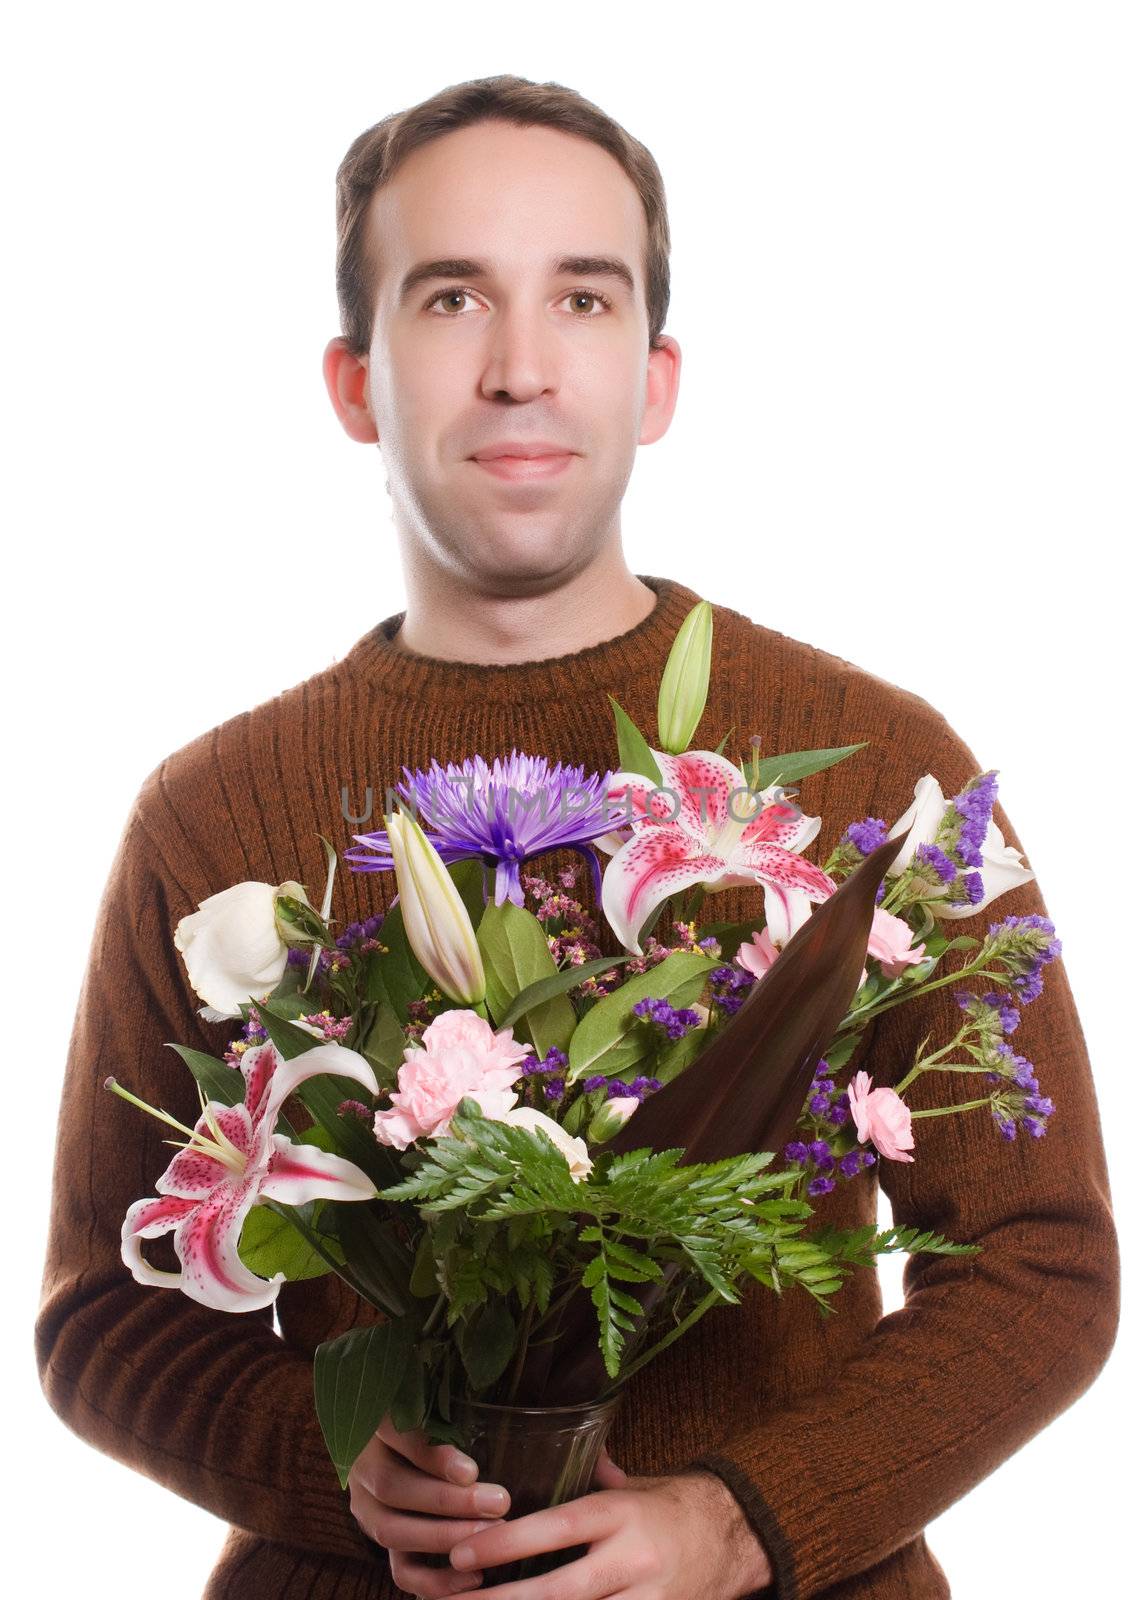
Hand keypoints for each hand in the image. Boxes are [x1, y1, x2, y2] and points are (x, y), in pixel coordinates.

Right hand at [347, 1416, 510, 1597]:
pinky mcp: (382, 1540)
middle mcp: (364, 1467)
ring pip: (391, 1531)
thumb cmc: (435, 1424)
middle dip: (448, 1501)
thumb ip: (448, 1427)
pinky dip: (435, 1580)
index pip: (395, 1435)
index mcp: (376, 1426)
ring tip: (489, 1536)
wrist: (407, 1451)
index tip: (471, 1471)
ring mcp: (367, 1507)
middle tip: (497, 1504)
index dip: (431, 1456)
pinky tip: (473, 1577)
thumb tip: (475, 1464)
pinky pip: (400, 1570)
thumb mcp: (437, 1415)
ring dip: (443, 1538)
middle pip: (393, 1488)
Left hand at [446, 1462, 771, 1597]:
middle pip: (558, 1590)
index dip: (507, 1543)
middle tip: (450, 1598)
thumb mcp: (631, 1483)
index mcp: (620, 1514)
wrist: (737, 1538)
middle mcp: (632, 1560)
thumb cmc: (671, 1506)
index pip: (556, 1527)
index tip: (462, 1550)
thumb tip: (536, 1442)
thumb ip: (587, 1473)